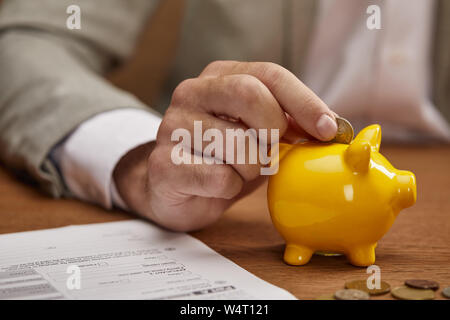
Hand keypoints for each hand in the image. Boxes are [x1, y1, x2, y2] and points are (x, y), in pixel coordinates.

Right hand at [114, 61, 336, 230]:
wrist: (175, 187)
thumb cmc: (223, 157)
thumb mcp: (258, 132)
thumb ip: (289, 122)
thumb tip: (332, 127)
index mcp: (218, 77)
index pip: (268, 74)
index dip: (305, 101)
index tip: (328, 130)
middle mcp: (191, 93)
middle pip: (249, 94)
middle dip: (273, 130)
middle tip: (271, 151)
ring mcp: (172, 127)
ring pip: (240, 146)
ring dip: (253, 169)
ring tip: (238, 171)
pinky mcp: (164, 164)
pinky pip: (221, 178)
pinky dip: (231, 188)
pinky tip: (218, 186)